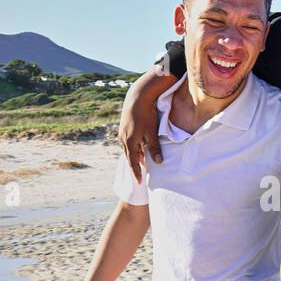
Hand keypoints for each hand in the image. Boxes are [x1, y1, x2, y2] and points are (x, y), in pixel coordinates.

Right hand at [119, 65, 171, 181]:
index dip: (136, 173)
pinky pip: (128, 143)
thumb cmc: (146, 115)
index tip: (139, 182)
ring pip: (128, 149)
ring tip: (140, 164)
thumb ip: (155, 148)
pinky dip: (133, 149)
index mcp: (130, 142)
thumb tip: (158, 162)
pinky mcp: (123, 128)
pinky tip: (138, 149)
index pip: (133, 162)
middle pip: (129, 157)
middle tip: (140, 176)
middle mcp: (123, 139)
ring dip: (134, 157)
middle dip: (135, 166)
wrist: (137, 98)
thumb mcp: (152, 132)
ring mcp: (122, 133)